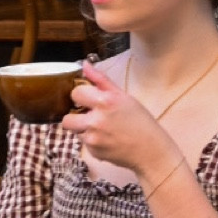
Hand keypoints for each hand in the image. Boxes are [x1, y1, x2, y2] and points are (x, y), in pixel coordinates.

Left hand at [61, 59, 178, 180]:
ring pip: (75, 132)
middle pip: (67, 119)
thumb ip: (101, 80)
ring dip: (84, 129)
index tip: (88, 100)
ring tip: (101, 129)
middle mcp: (96, 120)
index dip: (81, 96)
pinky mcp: (94, 152)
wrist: (150, 151)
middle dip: (75, 117)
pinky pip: (85, 144)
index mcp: (105, 102)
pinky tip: (107, 140)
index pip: (75, 93)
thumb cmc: (140, 121)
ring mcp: (93, 139)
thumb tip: (85, 65)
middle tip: (88, 116)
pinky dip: (93, 141)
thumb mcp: (123, 96)